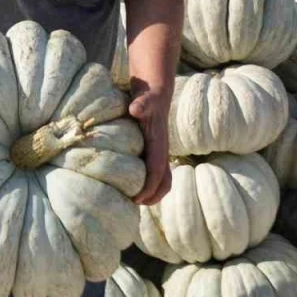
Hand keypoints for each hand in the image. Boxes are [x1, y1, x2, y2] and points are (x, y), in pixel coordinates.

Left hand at [128, 89, 172, 204]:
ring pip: (163, 181)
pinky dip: (148, 185)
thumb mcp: (144, 99)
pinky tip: (132, 187)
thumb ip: (142, 104)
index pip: (157, 172)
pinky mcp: (154, 153)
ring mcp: (160, 153)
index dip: (148, 187)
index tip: (136, 198)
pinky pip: (156, 175)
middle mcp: (162, 152)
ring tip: (132, 200)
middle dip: (152, 196)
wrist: (157, 92)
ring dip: (151, 194)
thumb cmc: (148, 98)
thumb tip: (135, 109)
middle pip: (165, 182)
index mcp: (160, 145)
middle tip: (133, 204)